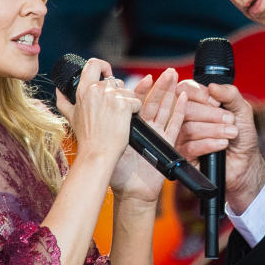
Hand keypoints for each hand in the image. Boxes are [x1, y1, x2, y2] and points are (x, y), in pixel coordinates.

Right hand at [55, 58, 142, 171]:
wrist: (97, 153)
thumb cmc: (86, 138)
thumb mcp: (70, 117)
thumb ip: (63, 101)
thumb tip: (58, 90)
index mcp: (84, 90)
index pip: (93, 64)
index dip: (103, 66)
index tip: (108, 74)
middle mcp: (97, 89)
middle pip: (116, 82)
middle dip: (118, 94)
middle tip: (113, 112)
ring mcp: (111, 96)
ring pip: (128, 91)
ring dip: (127, 103)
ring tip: (118, 119)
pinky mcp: (124, 104)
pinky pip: (136, 101)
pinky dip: (135, 110)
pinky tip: (126, 121)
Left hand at [108, 67, 186, 202]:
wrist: (129, 191)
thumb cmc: (116, 171)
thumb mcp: (103, 143)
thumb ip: (95, 123)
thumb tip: (81, 104)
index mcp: (129, 126)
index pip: (136, 102)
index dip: (142, 89)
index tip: (146, 78)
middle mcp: (144, 129)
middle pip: (154, 102)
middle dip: (161, 86)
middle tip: (167, 72)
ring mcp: (156, 135)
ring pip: (165, 109)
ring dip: (170, 93)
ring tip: (175, 77)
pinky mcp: (165, 144)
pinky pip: (175, 125)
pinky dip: (180, 110)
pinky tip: (183, 97)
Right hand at [174, 80, 264, 213]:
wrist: (245, 162)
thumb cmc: (241, 134)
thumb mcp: (242, 110)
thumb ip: (230, 94)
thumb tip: (212, 86)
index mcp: (196, 102)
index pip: (185, 89)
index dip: (199, 94)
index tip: (217, 102)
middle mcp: (185, 118)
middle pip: (186, 109)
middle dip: (211, 114)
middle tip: (230, 120)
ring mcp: (182, 137)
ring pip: (189, 128)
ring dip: (214, 130)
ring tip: (232, 133)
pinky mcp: (185, 156)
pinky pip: (191, 147)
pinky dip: (210, 144)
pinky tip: (223, 144)